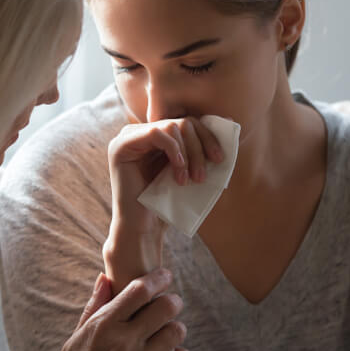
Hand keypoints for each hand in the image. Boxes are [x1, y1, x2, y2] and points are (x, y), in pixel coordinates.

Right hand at [42, 268, 190, 350]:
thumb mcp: (76, 336)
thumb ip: (95, 306)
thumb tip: (105, 277)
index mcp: (104, 325)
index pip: (140, 290)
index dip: (158, 278)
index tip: (166, 276)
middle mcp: (123, 341)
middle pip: (166, 307)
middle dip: (173, 302)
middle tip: (173, 305)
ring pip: (176, 333)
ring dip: (176, 330)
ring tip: (170, 333)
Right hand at [107, 117, 223, 235]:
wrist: (144, 229)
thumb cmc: (168, 203)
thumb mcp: (191, 170)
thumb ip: (204, 147)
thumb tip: (229, 120)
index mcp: (156, 137)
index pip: (188, 123)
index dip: (207, 137)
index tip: (220, 159)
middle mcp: (140, 133)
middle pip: (181, 123)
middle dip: (200, 146)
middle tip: (204, 175)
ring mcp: (128, 137)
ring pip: (171, 127)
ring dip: (189, 153)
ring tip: (192, 179)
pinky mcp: (120, 146)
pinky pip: (155, 134)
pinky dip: (174, 151)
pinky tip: (179, 172)